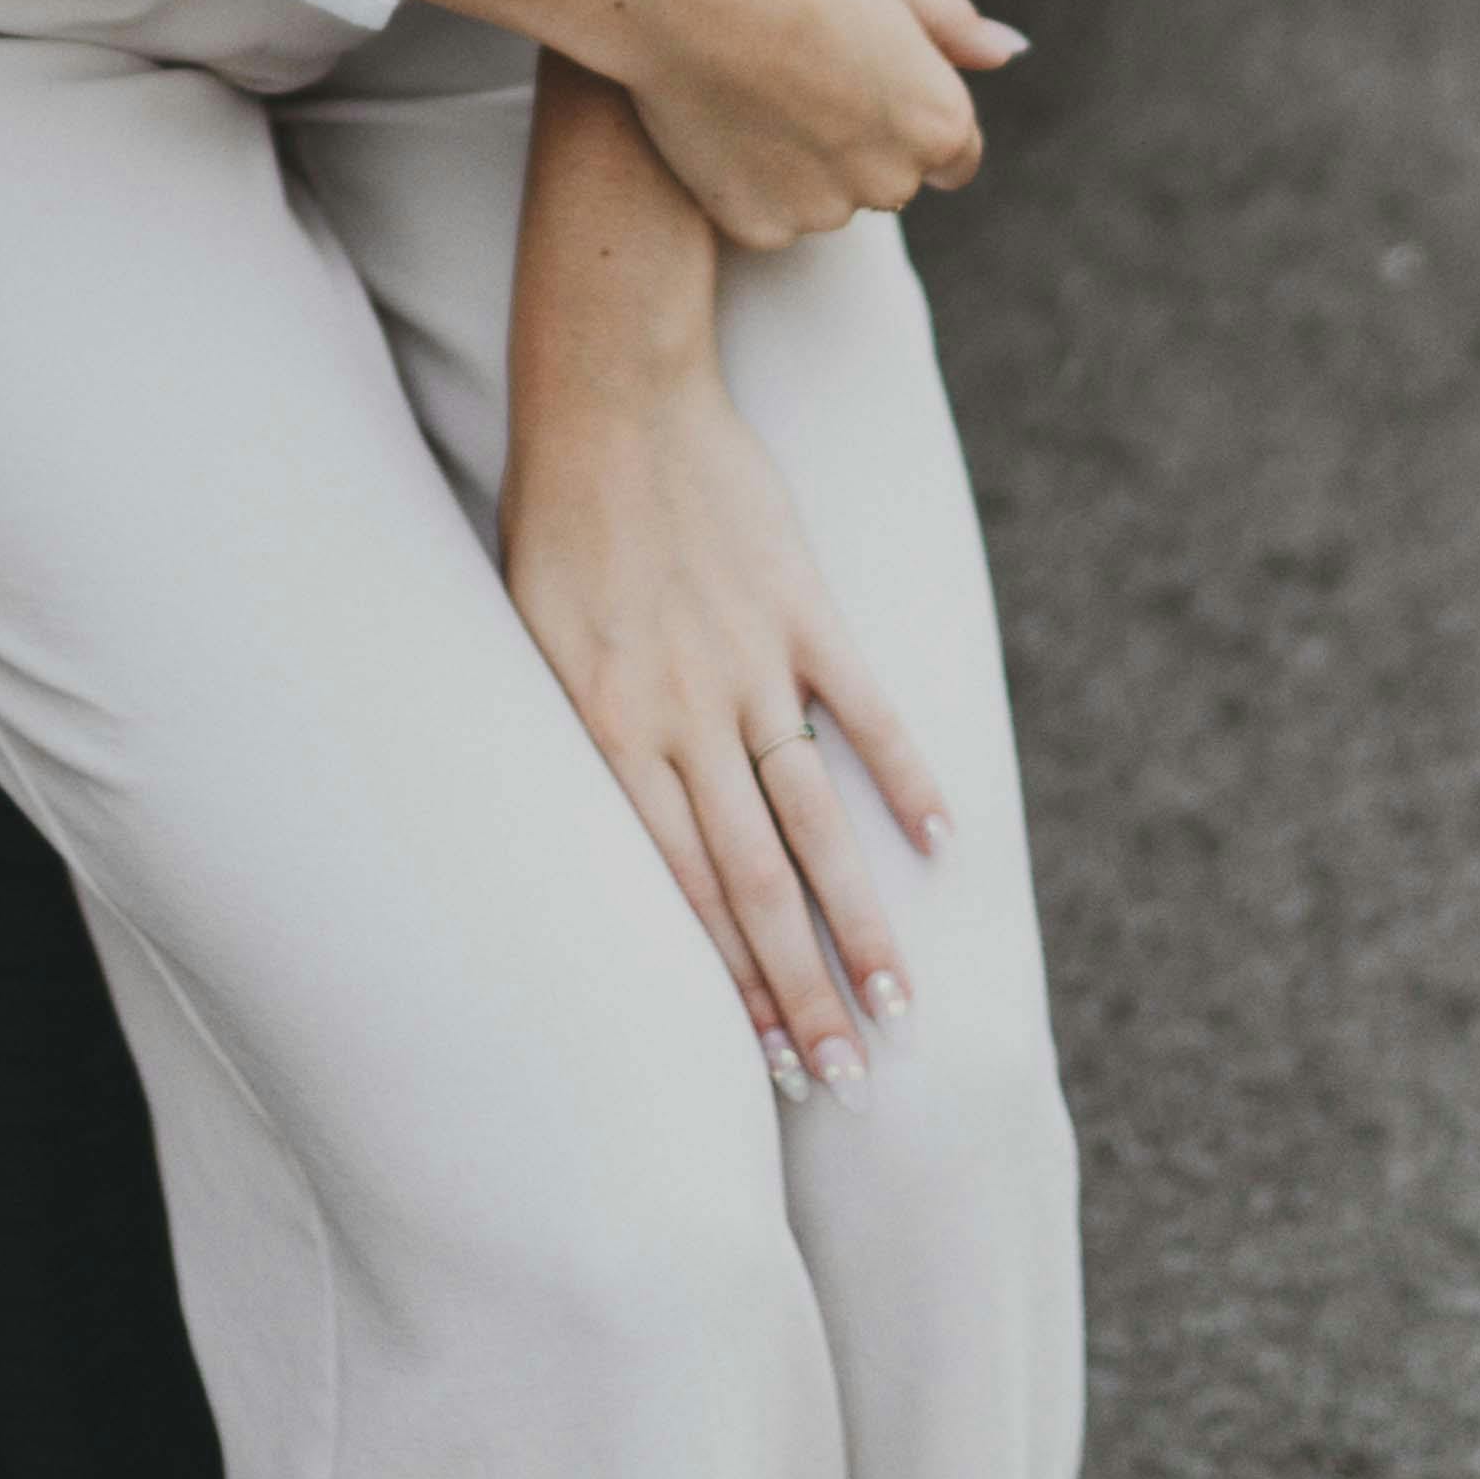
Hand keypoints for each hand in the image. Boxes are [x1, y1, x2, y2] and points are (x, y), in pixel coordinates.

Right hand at [424, 0, 1016, 248]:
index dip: (908, 111)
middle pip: (887, 176)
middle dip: (856, 138)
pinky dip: (747, 180)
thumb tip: (1011, 50)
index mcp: (939, 121)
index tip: (859, 79)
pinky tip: (719, 119)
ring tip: (750, 85)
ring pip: (824, 195)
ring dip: (800, 160)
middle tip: (796, 70)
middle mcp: (894, 181)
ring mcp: (824, 212)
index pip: (955, 153)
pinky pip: (765, 212)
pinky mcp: (758, 228)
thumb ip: (954, 24)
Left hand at [501, 64, 951, 1097]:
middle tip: (849, 1084)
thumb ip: (584, 742)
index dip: (727, 985)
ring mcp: (749, 664)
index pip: (678, 892)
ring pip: (815, 819)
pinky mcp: (802, 608)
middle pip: (755, 884)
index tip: (766, 1068)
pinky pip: (863, 710)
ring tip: (904, 1007)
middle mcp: (683, 715)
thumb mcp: (533, 645)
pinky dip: (907, 777)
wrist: (608, 394)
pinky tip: (946, 847)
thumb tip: (606, 844)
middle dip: (802, 994)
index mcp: (608, 733)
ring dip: (861, 921)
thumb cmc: (556, 523)